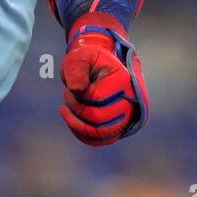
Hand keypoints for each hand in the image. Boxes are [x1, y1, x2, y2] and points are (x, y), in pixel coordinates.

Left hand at [59, 12, 148, 145]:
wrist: (95, 64)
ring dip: (79, 125)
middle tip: (67, 96)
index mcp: (121, 80)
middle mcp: (129, 99)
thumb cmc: (86, 59)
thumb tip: (77, 89)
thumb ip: (77, 70)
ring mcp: (126, 113)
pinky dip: (85, 136)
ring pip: (102, 134)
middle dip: (78, 111)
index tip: (68, 90)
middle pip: (100, 120)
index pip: (99, 100)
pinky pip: (103, 139)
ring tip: (67, 110)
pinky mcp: (118, 124)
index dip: (79, 99)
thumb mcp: (79, 58)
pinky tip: (72, 122)